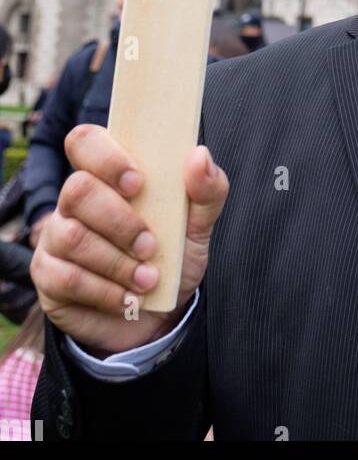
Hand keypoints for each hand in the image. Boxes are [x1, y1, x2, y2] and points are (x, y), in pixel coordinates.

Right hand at [30, 124, 228, 355]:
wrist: (157, 317)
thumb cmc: (171, 259)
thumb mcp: (198, 227)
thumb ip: (206, 190)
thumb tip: (199, 156)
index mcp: (109, 175)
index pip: (85, 142)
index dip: (106, 157)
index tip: (137, 183)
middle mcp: (75, 199)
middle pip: (78, 189)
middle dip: (120, 221)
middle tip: (150, 245)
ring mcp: (56, 236)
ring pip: (73, 236)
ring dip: (117, 262)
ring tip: (147, 279)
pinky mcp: (48, 275)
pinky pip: (67, 277)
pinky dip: (104, 290)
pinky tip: (127, 298)